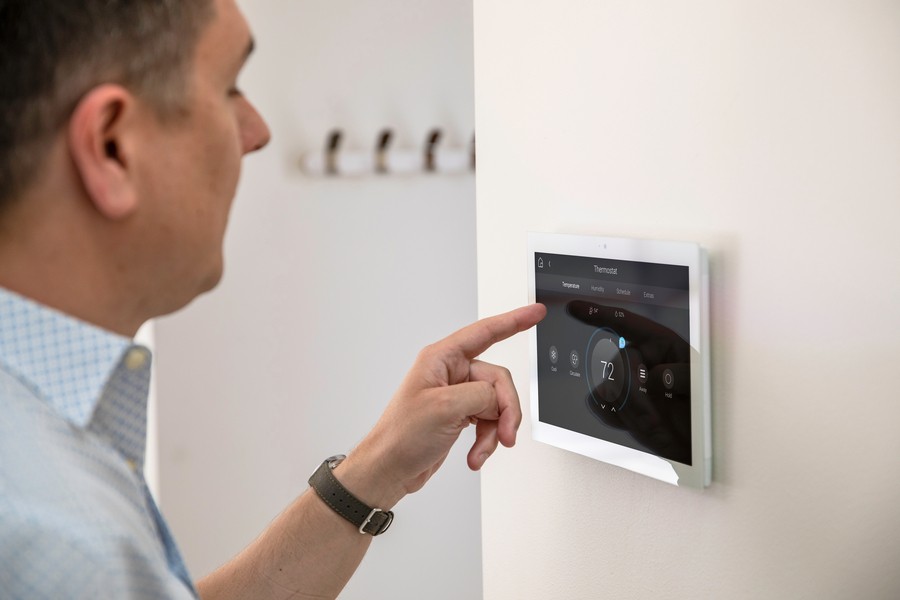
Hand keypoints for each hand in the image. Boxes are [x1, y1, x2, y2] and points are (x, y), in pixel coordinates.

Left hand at [342, 303, 545, 506]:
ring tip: (482, 450)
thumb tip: (498, 398)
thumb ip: (481, 394)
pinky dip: (487, 440)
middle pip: (497, 380)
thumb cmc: (401, 437)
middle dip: (505, 409)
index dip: (514, 321)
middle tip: (505, 433)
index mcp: (441, 359)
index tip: (535, 312)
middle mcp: (450, 373)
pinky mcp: (460, 415)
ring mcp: (456, 395)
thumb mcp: (444, 408)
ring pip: (496, 404)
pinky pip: (489, 421)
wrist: (389, 469)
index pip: (485, 332)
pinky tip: (475, 454)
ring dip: (495, 430)